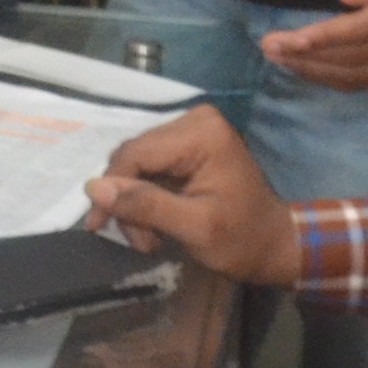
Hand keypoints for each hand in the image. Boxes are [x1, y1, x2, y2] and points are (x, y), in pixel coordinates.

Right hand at [79, 104, 293, 283]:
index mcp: (201, 134)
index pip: (136, 154)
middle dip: (127, 201)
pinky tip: (154, 224)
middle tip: (139, 240)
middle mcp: (194, 122)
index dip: (112, 188)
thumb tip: (93, 188)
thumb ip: (145, 205)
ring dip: (135, 203)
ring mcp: (192, 132)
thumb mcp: (194, 228)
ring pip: (137, 164)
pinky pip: (150, 167)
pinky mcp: (188, 146)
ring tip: (149, 238)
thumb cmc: (242, 240)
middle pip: (135, 157)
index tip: (98, 226)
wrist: (274, 245)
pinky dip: (146, 198)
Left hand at [263, 0, 367, 90]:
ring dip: (313, 69)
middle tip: (269, 47)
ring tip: (278, 57)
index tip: (290, 40)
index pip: (366, 26)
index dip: (327, 36)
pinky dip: (327, 76)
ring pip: (356, 74)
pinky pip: (360, 81)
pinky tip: (301, 65)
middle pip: (358, 55)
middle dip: (310, 55)